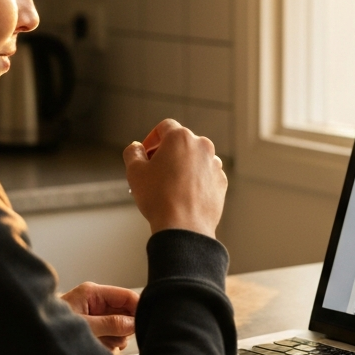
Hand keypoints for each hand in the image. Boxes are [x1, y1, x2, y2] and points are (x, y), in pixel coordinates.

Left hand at [60, 281, 138, 351]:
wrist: (34, 345)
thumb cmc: (53, 328)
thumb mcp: (85, 326)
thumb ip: (111, 324)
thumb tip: (133, 323)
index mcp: (93, 293)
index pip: (126, 296)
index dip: (137, 310)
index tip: (141, 325)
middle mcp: (96, 303)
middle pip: (125, 313)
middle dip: (123, 329)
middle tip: (114, 339)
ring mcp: (95, 317)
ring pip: (120, 328)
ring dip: (115, 339)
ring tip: (101, 344)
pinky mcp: (94, 330)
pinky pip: (111, 338)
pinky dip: (109, 346)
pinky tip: (99, 348)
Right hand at [123, 119, 226, 237]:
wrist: (184, 227)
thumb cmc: (158, 198)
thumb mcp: (135, 172)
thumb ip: (132, 152)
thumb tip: (136, 147)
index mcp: (181, 137)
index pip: (164, 127)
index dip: (151, 139)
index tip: (145, 153)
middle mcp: (202, 146)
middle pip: (181, 143)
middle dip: (167, 153)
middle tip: (154, 171)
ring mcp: (215, 165)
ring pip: (194, 159)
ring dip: (182, 167)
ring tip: (169, 186)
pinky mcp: (221, 182)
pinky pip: (205, 176)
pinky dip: (195, 181)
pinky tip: (183, 195)